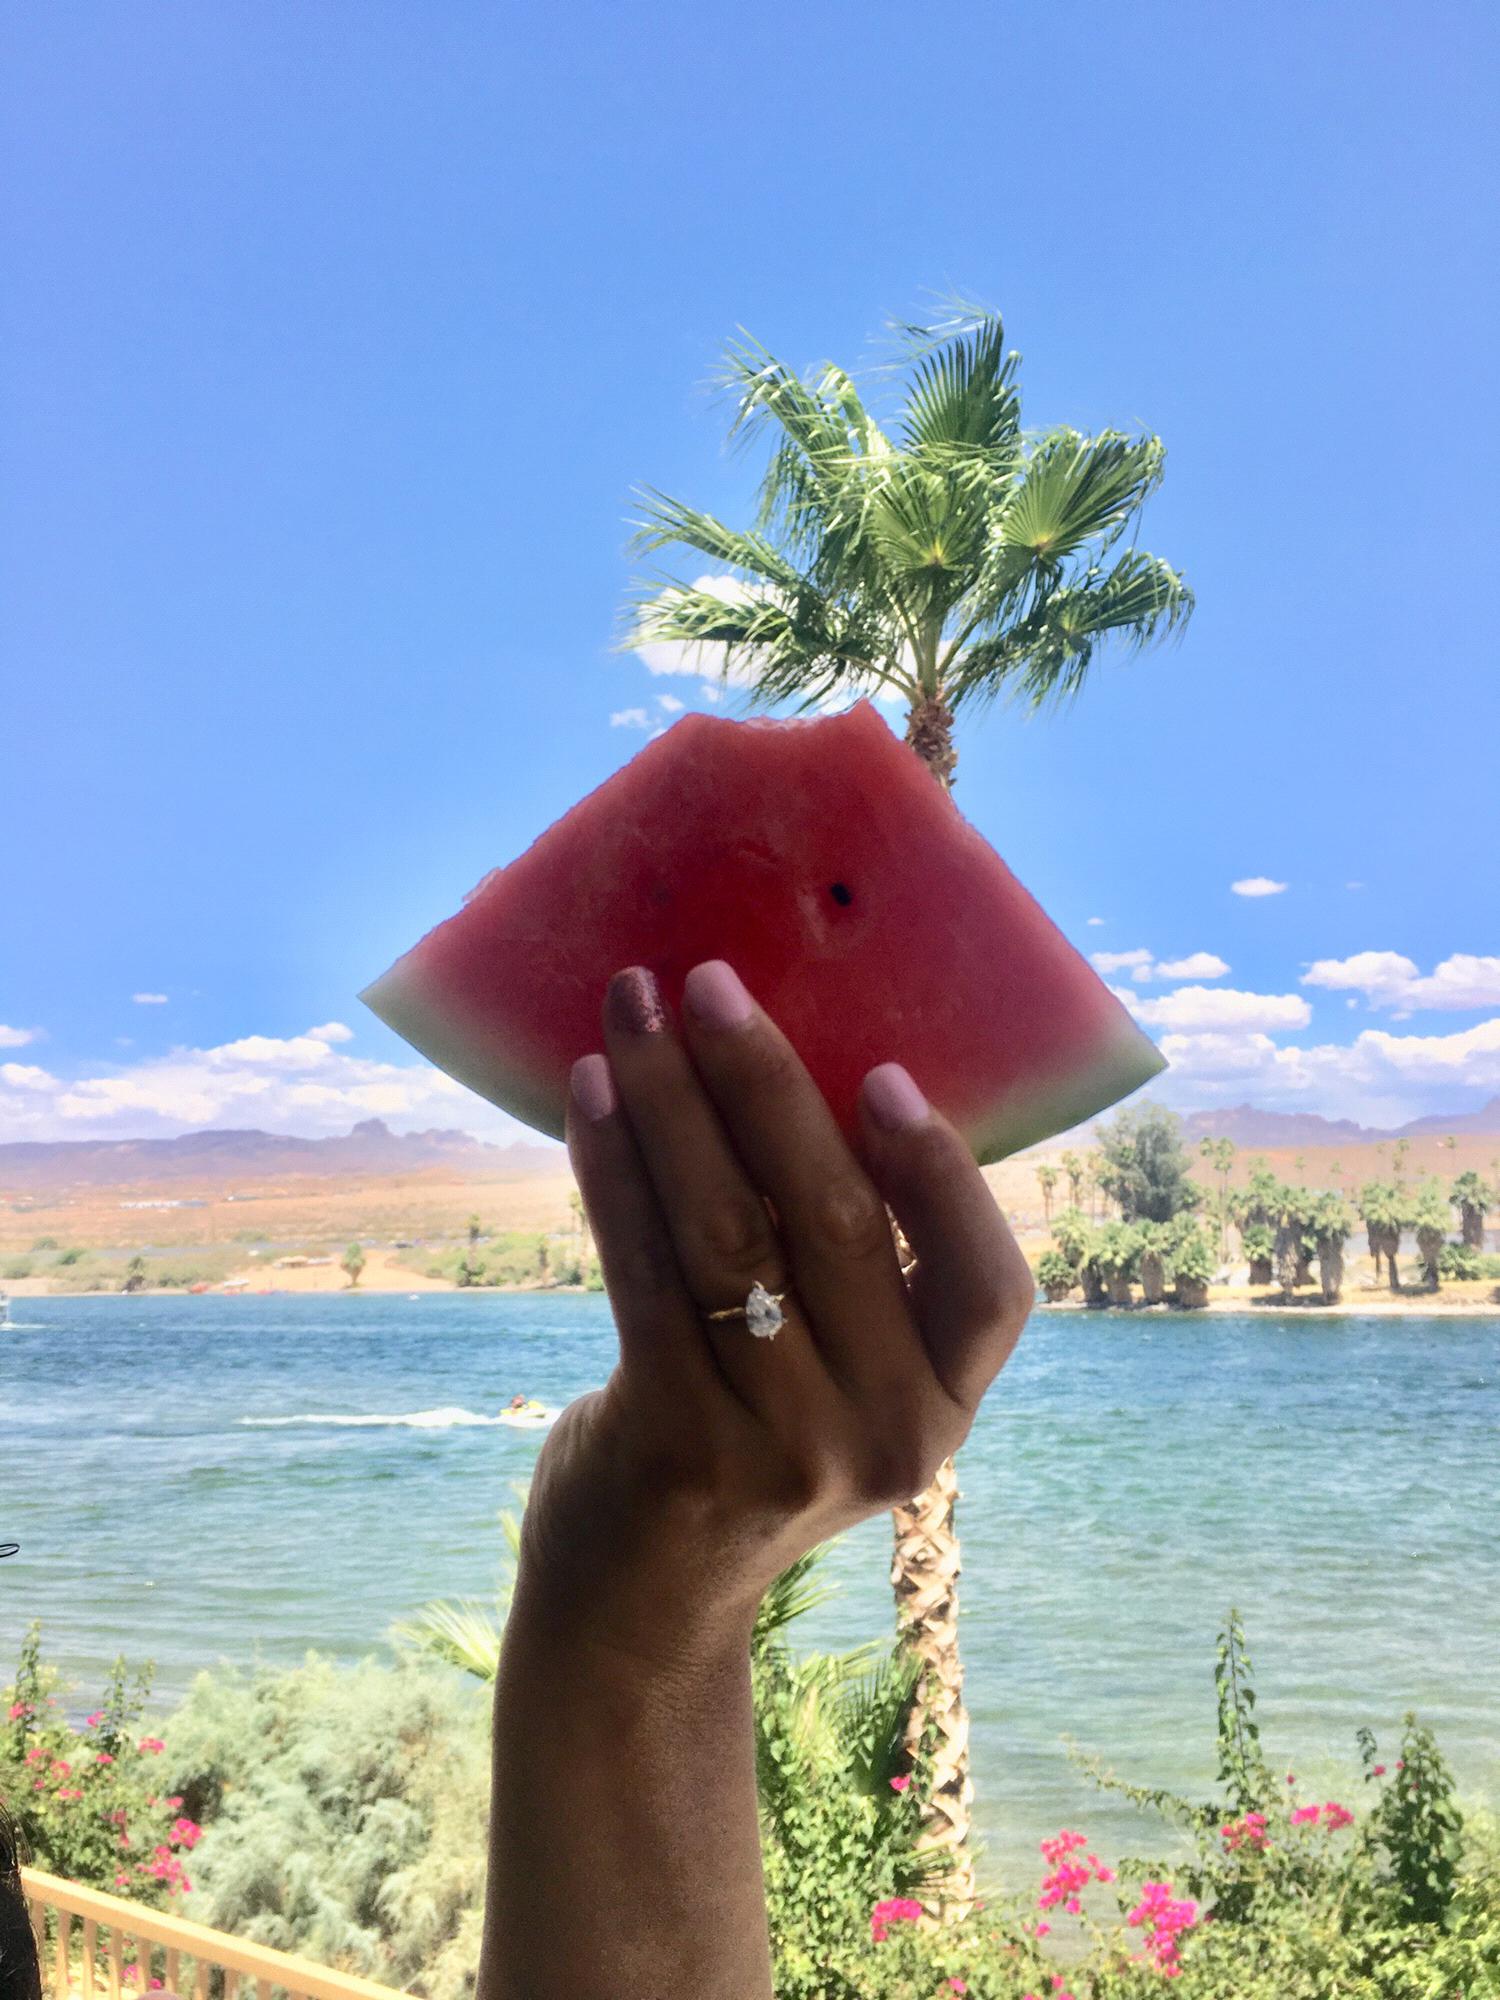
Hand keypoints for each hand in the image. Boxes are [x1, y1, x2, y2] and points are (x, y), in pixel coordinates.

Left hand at [516, 959, 1032, 1673]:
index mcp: (945, 1411)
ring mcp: (782, 1449)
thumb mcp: (838, 1381)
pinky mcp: (676, 1444)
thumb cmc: (749, 1443)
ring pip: (730, 1233)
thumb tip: (801, 1070)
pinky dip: (613, 1169)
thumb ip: (853, 1275)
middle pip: (836, 1224)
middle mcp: (884, 1437)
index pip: (993, 1294)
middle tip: (710, 981)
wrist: (641, 1603)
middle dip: (766, 1083)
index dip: (946, 1178)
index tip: (884, 1075)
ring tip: (630, 1009)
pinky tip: (587, 1097)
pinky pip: (644, 1273)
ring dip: (671, 1103)